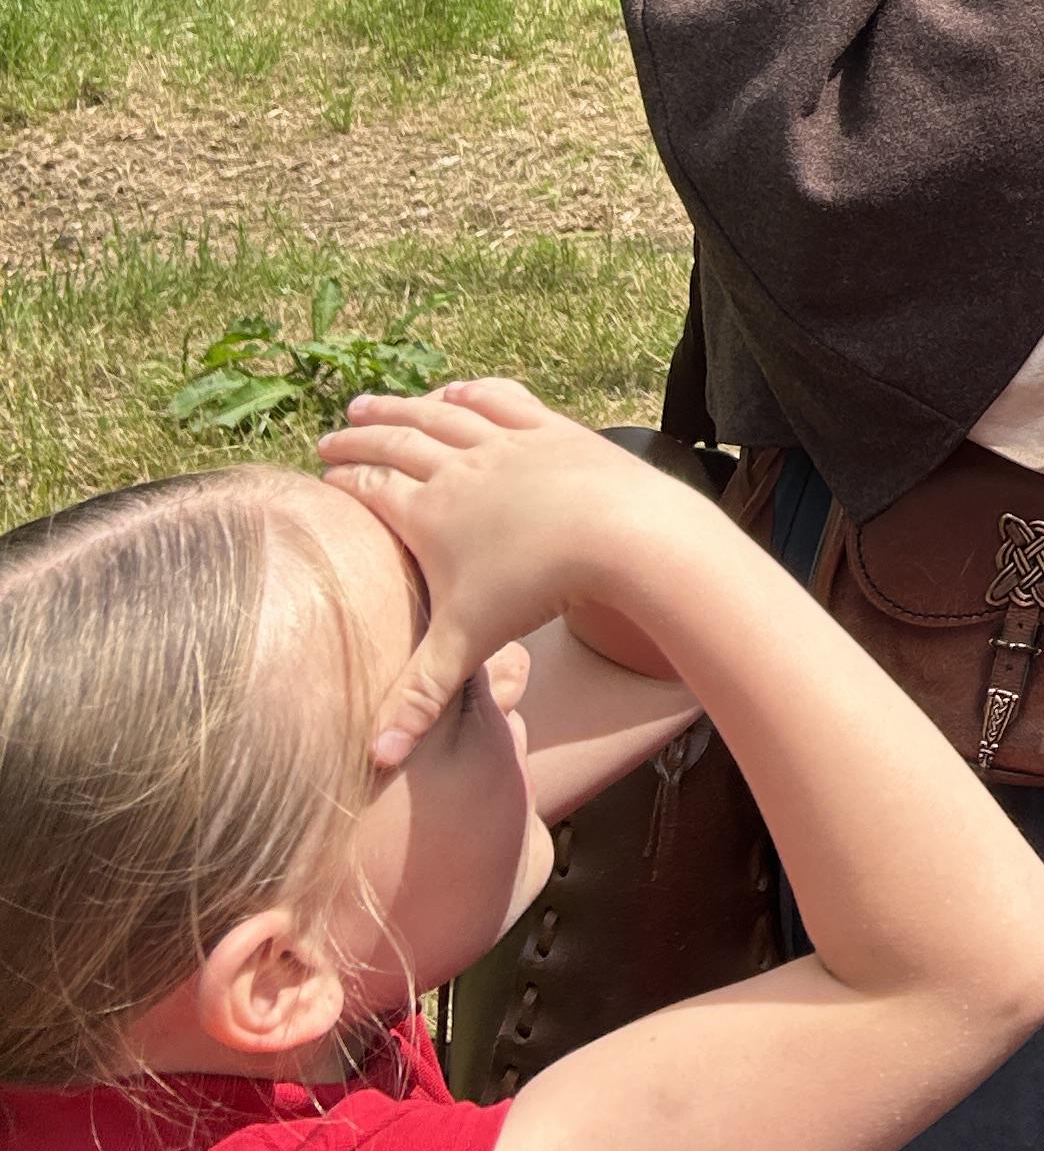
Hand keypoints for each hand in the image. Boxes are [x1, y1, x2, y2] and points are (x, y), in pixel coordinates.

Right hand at [319, 378, 712, 766]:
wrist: (617, 534)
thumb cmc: (538, 588)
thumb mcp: (469, 644)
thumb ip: (419, 697)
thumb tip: (376, 761)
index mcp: (429, 513)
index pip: (371, 488)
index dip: (343, 480)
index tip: (320, 473)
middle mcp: (458, 468)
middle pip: (396, 444)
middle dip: (359, 440)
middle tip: (330, 435)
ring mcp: (504, 442)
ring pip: (440, 415)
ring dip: (402, 407)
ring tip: (373, 403)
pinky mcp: (548, 428)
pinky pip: (500, 401)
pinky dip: (472, 393)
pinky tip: (457, 390)